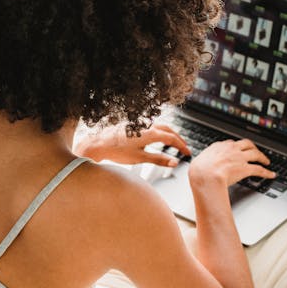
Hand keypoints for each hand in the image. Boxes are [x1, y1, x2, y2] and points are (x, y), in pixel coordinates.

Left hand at [75, 123, 190, 166]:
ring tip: (174, 143)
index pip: (172, 138)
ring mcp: (140, 125)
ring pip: (160, 127)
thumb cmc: (116, 151)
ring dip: (169, 134)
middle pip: (168, 130)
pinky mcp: (134, 126)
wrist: (99, 144)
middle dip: (178, 139)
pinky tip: (157, 139)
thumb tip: (174, 162)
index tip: (188, 153)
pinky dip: (160, 132)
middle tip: (184, 148)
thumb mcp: (140, 158)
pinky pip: (152, 127)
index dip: (182, 146)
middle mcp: (147, 126)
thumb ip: (159, 160)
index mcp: (151, 133)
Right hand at [188, 139, 275, 188]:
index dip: (237, 146)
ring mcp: (239, 158)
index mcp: (219, 147)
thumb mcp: (199, 161)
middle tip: (255, 151)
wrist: (205, 176)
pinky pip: (259, 169)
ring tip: (266, 161)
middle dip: (253, 147)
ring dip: (262, 157)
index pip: (231, 143)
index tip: (238, 149)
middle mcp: (231, 149)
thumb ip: (203, 161)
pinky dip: (266, 172)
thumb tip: (200, 165)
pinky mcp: (246, 168)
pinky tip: (270, 174)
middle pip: (246, 144)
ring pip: (255, 154)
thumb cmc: (199, 171)